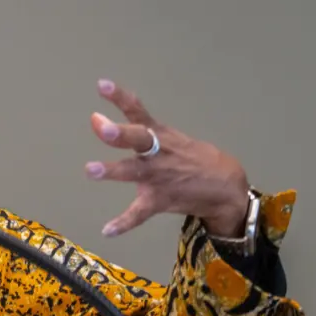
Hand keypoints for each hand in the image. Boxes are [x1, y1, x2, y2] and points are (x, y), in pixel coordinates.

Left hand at [84, 79, 249, 237]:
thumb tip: (97, 121)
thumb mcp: (168, 138)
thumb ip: (133, 130)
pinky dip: (124, 222)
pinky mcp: (160, 200)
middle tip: (101, 126)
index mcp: (160, 135)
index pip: (138, 110)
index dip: (120, 97)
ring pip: (133, 171)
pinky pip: (139, 213)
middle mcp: (157, 153)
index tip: (101, 84)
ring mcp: (158, 176)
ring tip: (90, 169)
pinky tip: (108, 230)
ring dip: (112, 170)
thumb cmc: (190, 157)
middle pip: (138, 138)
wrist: (226, 186)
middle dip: (120, 133)